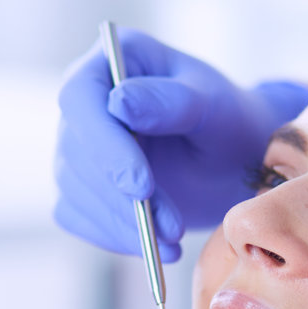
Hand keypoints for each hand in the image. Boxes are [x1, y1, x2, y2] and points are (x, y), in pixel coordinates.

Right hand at [53, 28, 307, 260]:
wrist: (232, 163)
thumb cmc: (226, 121)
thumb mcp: (212, 106)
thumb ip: (170, 101)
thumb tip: (118, 102)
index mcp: (112, 63)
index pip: (80, 99)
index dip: (104, 145)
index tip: (140, 187)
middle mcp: (85, 103)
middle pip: (75, 152)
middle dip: (122, 198)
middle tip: (171, 227)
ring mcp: (76, 147)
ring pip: (74, 191)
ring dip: (123, 224)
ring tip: (174, 238)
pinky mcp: (79, 187)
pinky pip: (78, 217)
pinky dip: (115, 237)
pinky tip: (155, 245)